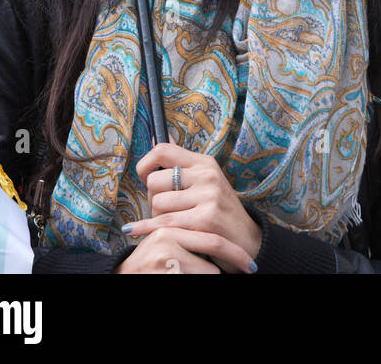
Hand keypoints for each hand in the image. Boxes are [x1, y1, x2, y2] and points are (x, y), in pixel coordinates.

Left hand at [126, 143, 261, 273]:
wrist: (246, 239)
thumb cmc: (219, 211)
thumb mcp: (206, 182)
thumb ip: (181, 167)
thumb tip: (154, 140)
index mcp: (204, 162)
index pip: (163, 150)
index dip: (146, 164)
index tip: (145, 178)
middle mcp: (206, 175)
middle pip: (155, 180)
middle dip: (152, 198)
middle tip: (164, 210)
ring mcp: (207, 196)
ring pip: (158, 203)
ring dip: (157, 218)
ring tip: (173, 222)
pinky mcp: (205, 219)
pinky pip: (164, 223)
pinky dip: (147, 228)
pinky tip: (134, 230)